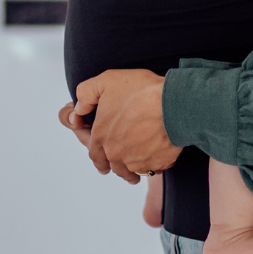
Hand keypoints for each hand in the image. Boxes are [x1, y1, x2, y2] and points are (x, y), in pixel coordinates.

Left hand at [59, 69, 180, 183]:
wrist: (174, 103)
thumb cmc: (142, 91)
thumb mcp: (106, 81)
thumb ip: (86, 94)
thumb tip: (78, 109)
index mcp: (102, 136)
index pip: (93, 152)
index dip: (95, 154)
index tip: (99, 161)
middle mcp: (117, 153)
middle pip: (110, 166)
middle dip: (110, 166)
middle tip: (112, 168)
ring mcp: (138, 161)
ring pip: (130, 171)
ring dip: (130, 171)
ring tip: (133, 172)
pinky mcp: (158, 163)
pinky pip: (153, 169)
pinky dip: (152, 166)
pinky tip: (154, 161)